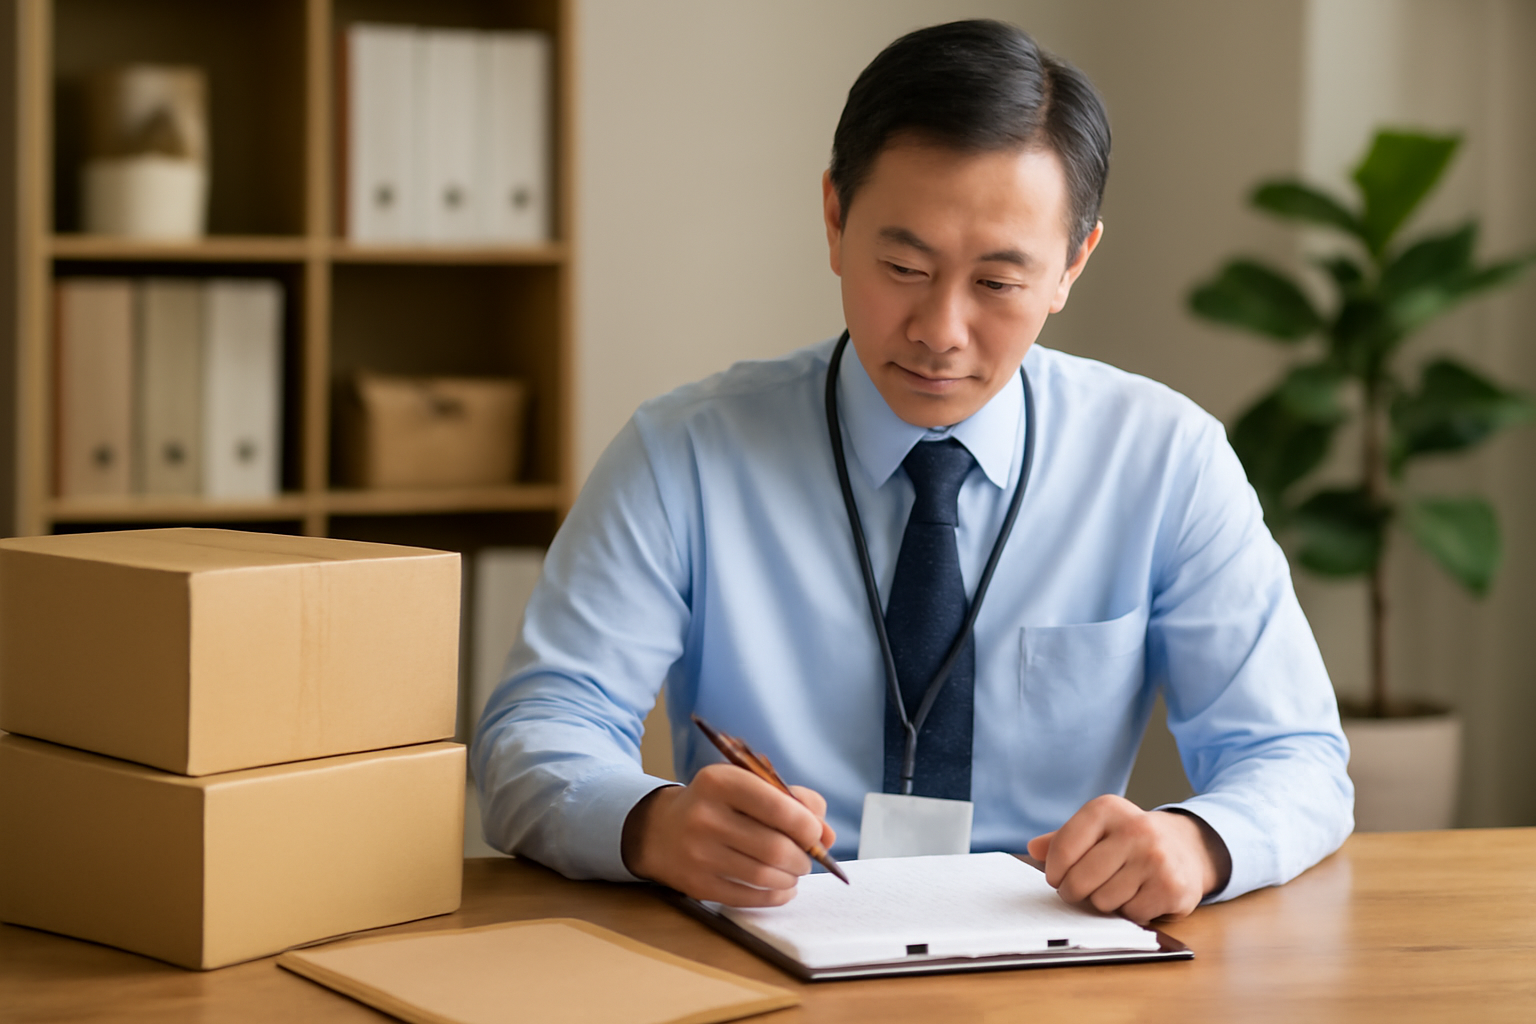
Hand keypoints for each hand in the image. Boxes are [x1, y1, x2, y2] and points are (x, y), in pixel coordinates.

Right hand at [621, 763, 835, 906]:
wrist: (661, 830)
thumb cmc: (718, 805)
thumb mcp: (748, 786)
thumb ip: (793, 802)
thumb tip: (828, 837)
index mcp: (720, 781)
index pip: (775, 805)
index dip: (806, 824)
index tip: (815, 833)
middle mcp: (705, 816)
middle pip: (773, 846)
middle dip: (802, 857)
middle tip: (806, 858)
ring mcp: (698, 854)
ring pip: (763, 875)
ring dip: (790, 878)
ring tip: (793, 871)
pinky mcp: (697, 885)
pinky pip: (748, 898)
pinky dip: (775, 896)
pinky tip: (781, 888)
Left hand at [1025, 795, 1231, 924]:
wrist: (1188, 847)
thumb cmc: (1130, 841)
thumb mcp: (1097, 830)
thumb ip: (1063, 840)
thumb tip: (1033, 849)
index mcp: (1107, 809)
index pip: (1062, 849)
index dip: (1054, 871)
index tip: (1058, 877)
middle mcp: (1134, 828)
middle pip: (1079, 880)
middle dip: (1075, 892)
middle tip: (1082, 890)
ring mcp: (1156, 858)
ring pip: (1103, 901)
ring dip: (1105, 902)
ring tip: (1118, 887)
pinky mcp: (1172, 887)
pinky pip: (1131, 914)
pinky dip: (1130, 911)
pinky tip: (1141, 895)